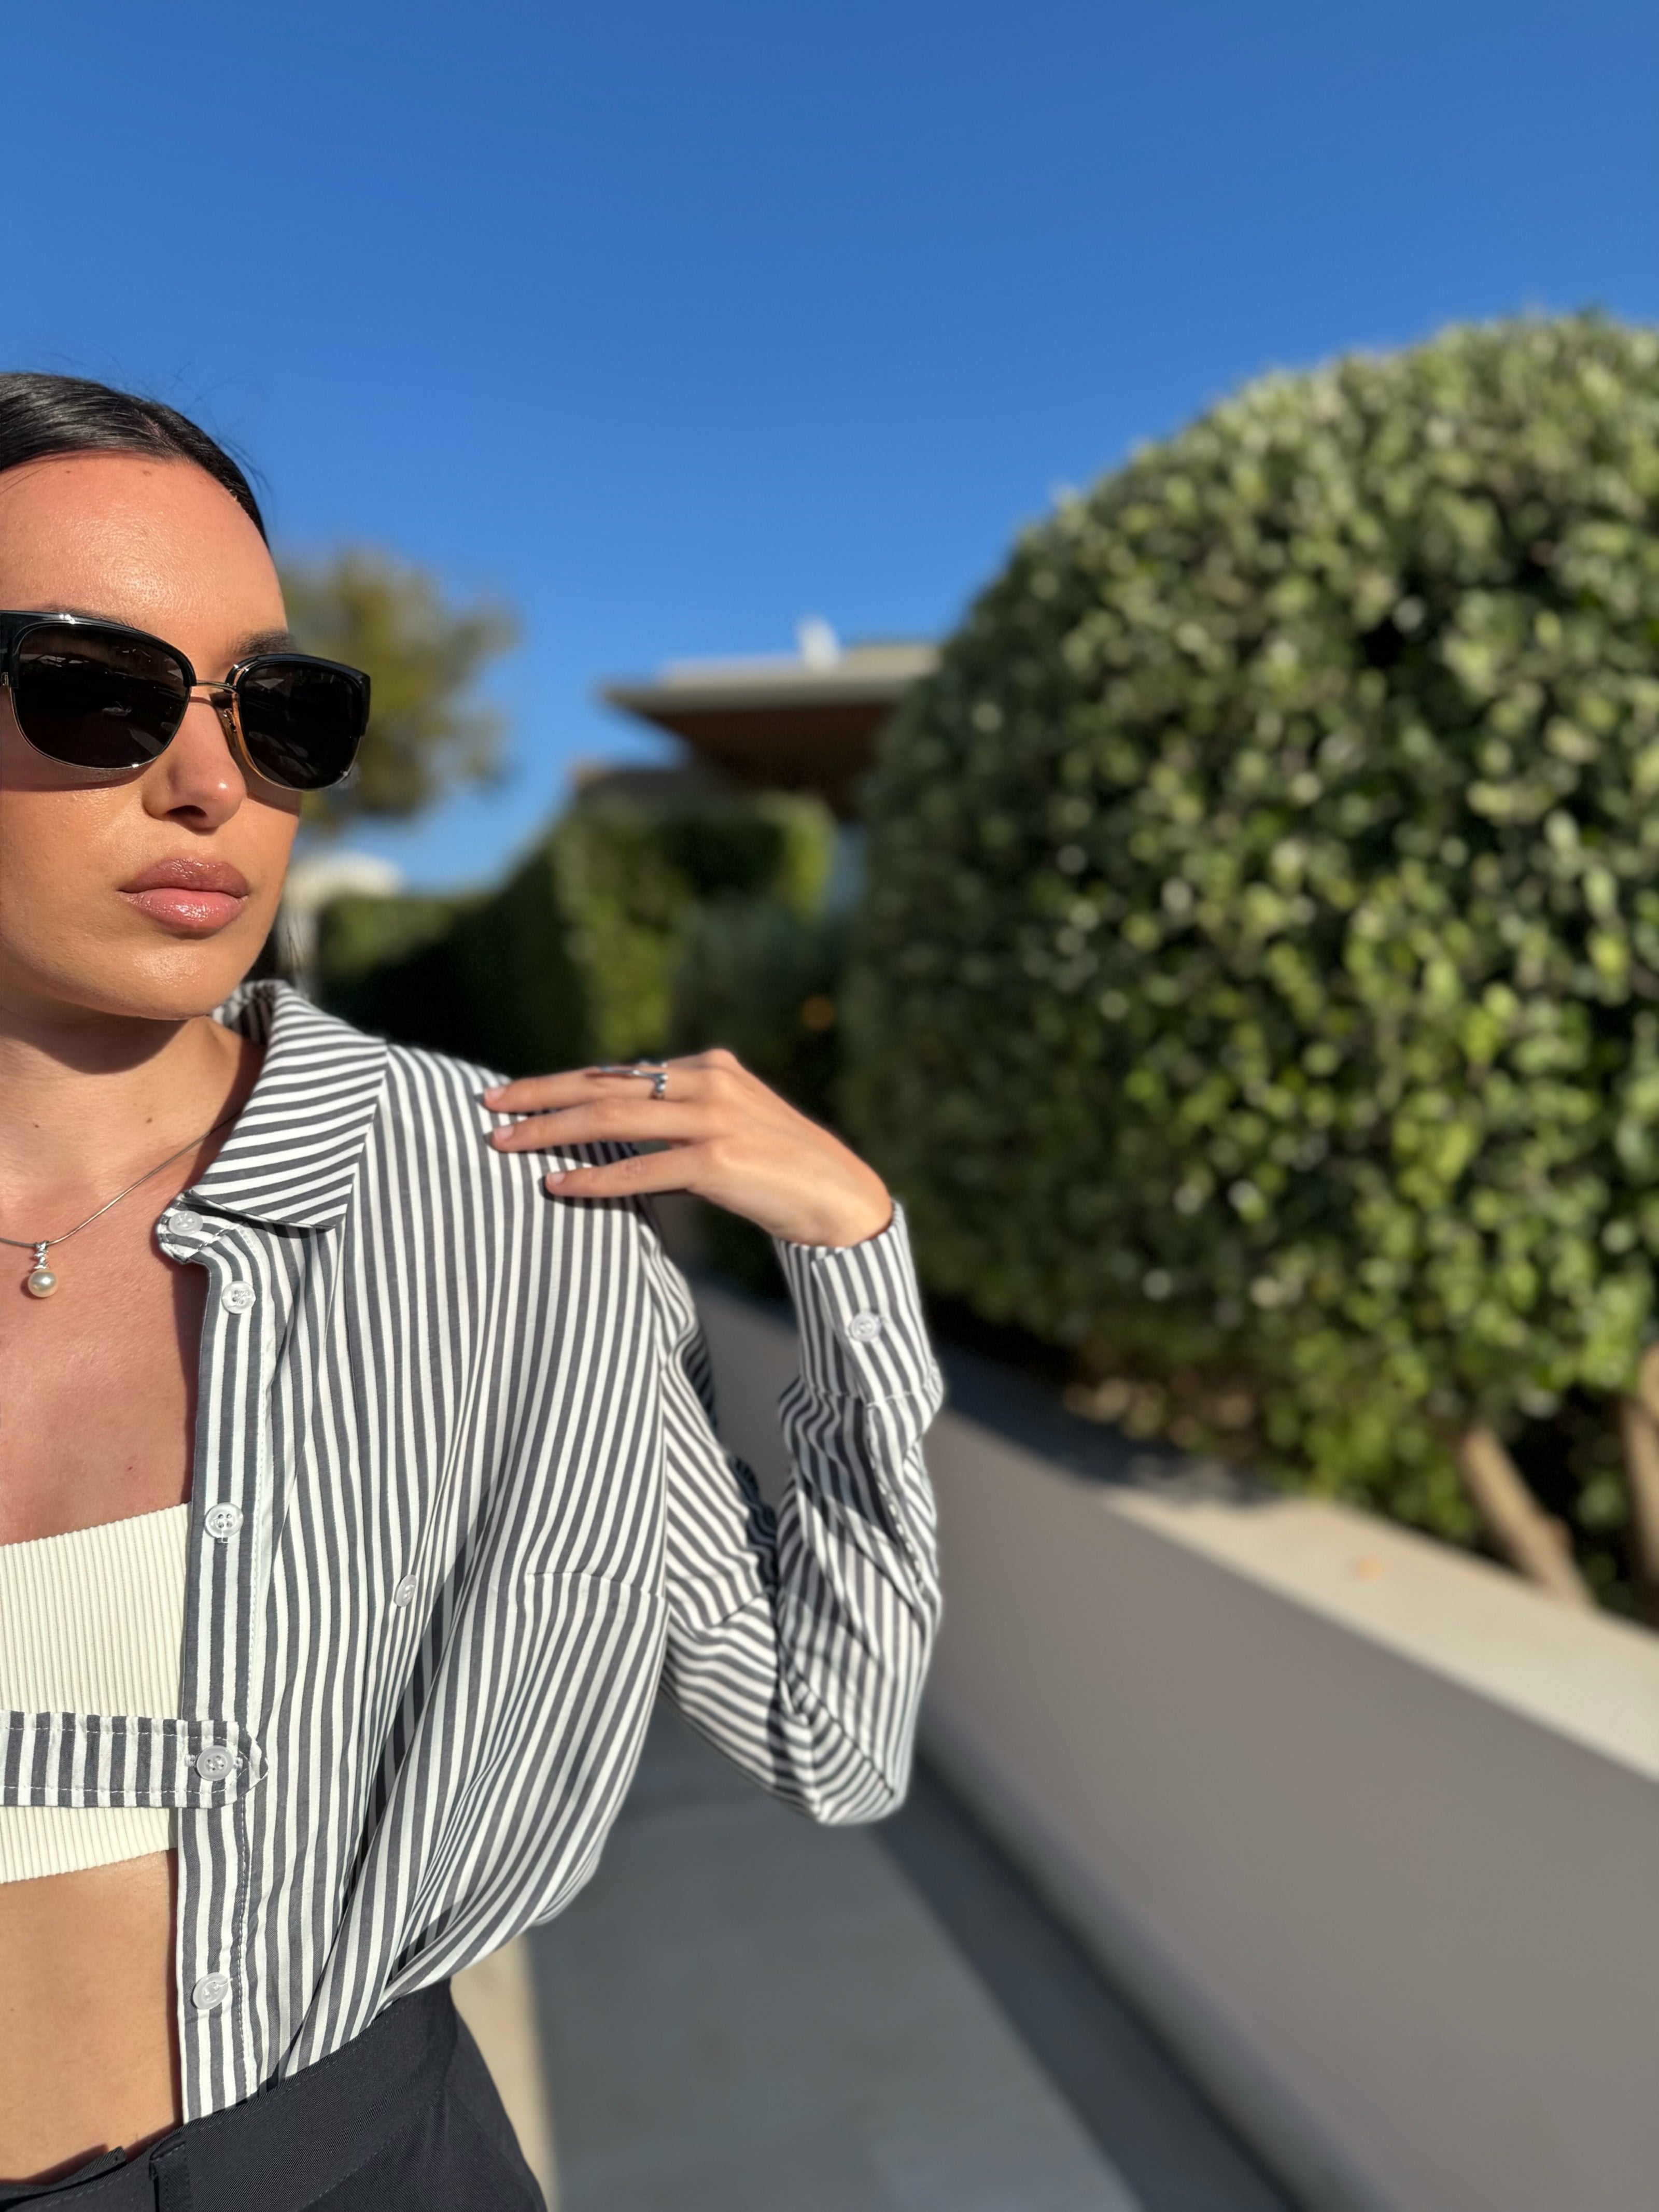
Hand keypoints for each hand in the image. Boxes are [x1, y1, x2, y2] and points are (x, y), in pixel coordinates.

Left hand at [482, 1050, 892, 1248]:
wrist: (839, 1198)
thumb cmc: (777, 1170)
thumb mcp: (725, 1127)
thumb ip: (675, 1117)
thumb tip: (611, 1123)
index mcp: (708, 1067)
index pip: (617, 1074)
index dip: (560, 1084)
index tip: (513, 1093)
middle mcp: (708, 1082)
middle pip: (604, 1086)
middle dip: (540, 1096)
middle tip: (488, 1106)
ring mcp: (714, 1119)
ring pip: (613, 1121)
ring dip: (552, 1133)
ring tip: (506, 1145)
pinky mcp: (720, 1160)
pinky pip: (642, 1170)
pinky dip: (595, 1180)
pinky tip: (557, 1186)